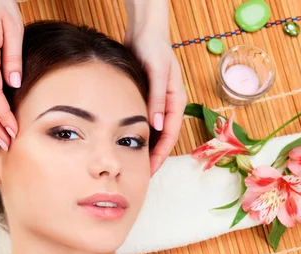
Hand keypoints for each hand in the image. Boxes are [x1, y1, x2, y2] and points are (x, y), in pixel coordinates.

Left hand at [125, 24, 186, 175]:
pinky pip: (143, 122)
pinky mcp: (146, 99)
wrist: (145, 31)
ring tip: (131, 163)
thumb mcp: (157, 72)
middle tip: (138, 174)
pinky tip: (124, 142)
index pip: (171, 137)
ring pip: (153, 133)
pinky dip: (136, 134)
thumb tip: (157, 126)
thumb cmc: (154, 48)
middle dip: (153, 158)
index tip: (150, 171)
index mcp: (176, 102)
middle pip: (163, 139)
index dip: (160, 156)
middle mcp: (168, 106)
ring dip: (144, 148)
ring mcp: (158, 104)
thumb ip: (157, 98)